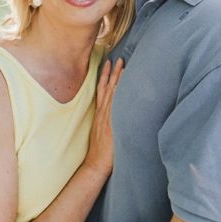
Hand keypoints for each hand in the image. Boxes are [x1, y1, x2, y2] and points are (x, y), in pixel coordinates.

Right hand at [82, 57, 123, 177]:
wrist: (96, 163)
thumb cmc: (101, 151)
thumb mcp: (102, 133)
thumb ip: (109, 122)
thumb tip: (117, 115)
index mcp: (99, 114)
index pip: (102, 90)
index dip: (105, 76)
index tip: (109, 62)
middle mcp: (102, 113)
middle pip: (107, 88)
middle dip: (112, 73)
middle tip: (119, 58)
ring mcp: (107, 117)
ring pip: (112, 93)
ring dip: (117, 79)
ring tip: (123, 65)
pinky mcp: (111, 124)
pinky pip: (116, 105)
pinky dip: (119, 93)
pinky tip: (124, 84)